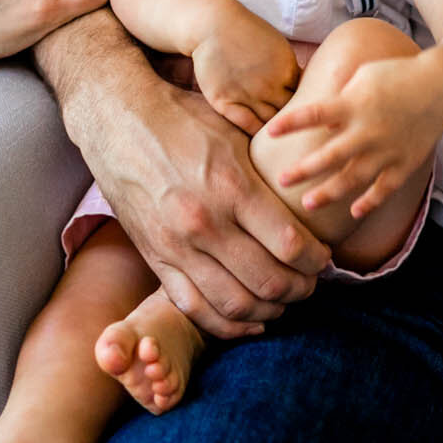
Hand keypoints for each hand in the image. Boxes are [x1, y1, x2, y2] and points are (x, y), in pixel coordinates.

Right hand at [88, 78, 330, 338]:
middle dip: (301, 288)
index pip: (291, 245)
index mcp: (232, 186)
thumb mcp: (235, 131)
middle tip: (311, 281)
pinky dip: (228, 324)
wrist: (118, 119)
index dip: (317, 260)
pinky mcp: (155, 258)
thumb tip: (315, 185)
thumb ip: (270, 167)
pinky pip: (194, 308)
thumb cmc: (184, 118)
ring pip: (235, 304)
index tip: (324, 257)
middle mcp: (205, 222)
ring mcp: (176, 246)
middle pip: (269, 281)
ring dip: (270, 309)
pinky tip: (251, 318)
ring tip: (285, 298)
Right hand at [189, 0, 299, 134]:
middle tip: (293, 128)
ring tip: (279, 134)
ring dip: (275, 128)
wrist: (212, 25)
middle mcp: (270, 85)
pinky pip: (247, 125)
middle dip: (293, 119)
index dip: (304, 104)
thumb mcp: (278, 46)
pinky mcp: (225, 101)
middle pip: (289, 112)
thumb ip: (290, 69)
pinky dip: (257, 133)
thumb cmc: (246, 32)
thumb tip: (304, 86)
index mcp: (287, 69)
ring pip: (271, 122)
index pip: (304, 97)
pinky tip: (261, 135)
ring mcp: (247, 95)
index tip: (302, 111)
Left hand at [263, 57, 442, 218]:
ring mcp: (388, 150)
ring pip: (354, 178)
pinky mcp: (405, 163)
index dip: (292, 122)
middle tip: (281, 180)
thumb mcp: (363, 75)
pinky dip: (370, 202)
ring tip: (307, 205)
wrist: (441, 85)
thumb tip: (315, 114)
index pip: (316, 113)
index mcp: (355, 103)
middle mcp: (369, 129)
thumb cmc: (395, 75)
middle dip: (304, 169)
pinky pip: (385, 188)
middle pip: (331, 154)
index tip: (269, 131)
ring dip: (329, 192)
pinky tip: (354, 213)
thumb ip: (339, 96)